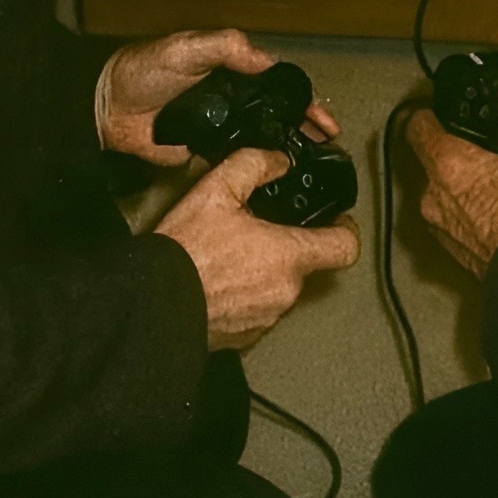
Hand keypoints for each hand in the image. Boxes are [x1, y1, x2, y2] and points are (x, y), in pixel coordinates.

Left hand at [97, 29, 338, 162]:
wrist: (108, 109)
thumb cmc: (145, 70)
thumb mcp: (187, 48)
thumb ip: (226, 47)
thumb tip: (267, 60)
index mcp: (231, 68)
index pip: (277, 83)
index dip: (304, 99)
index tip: (324, 119)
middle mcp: (232, 96)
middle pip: (278, 112)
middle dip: (305, 127)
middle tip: (328, 144)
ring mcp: (221, 125)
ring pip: (263, 136)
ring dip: (288, 147)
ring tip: (313, 163)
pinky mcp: (205, 150)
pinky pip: (237, 158)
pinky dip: (259, 165)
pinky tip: (279, 176)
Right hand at [155, 148, 359, 349]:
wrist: (151, 307)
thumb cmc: (185, 252)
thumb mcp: (216, 190)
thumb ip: (254, 164)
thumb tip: (278, 160)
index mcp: (289, 255)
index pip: (346, 247)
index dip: (344, 229)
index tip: (333, 221)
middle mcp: (286, 292)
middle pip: (304, 264)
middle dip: (285, 247)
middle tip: (254, 230)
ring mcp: (267, 318)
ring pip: (279, 287)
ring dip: (263, 272)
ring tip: (228, 256)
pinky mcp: (245, 338)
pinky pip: (257, 311)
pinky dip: (244, 296)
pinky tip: (217, 283)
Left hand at [406, 96, 497, 278]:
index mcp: (445, 162)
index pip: (417, 128)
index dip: (425, 117)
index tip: (432, 114)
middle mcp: (433, 195)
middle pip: (430, 165)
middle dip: (452, 160)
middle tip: (478, 155)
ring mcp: (439, 226)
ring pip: (441, 198)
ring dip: (458, 192)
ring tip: (492, 190)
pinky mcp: (452, 251)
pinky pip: (452, 225)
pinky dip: (467, 219)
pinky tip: (494, 218)